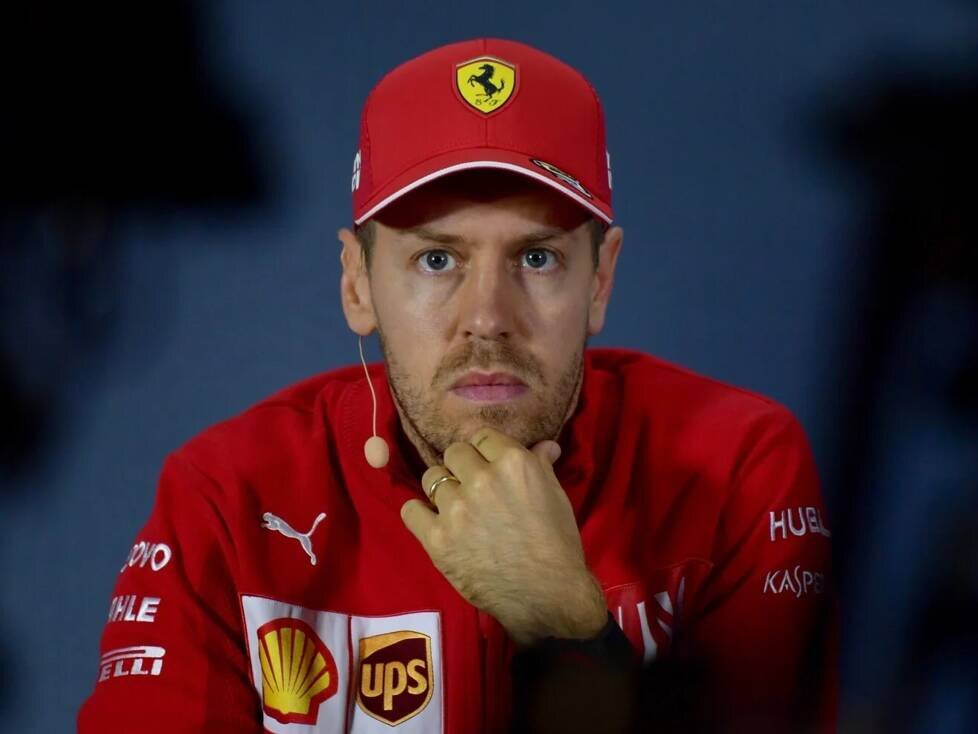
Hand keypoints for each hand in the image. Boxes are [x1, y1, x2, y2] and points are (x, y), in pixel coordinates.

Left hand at [400, 426, 606, 644]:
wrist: (547, 594)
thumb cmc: (557, 543)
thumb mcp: (555, 496)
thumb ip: (540, 465)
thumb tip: (544, 445)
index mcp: (512, 463)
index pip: (482, 436)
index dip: (484, 450)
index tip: (487, 464)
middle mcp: (480, 479)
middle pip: (453, 453)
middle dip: (462, 467)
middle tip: (472, 487)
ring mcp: (455, 509)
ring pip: (431, 478)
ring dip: (442, 489)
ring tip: (454, 507)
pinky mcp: (437, 539)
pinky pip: (410, 511)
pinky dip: (420, 514)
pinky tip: (433, 522)